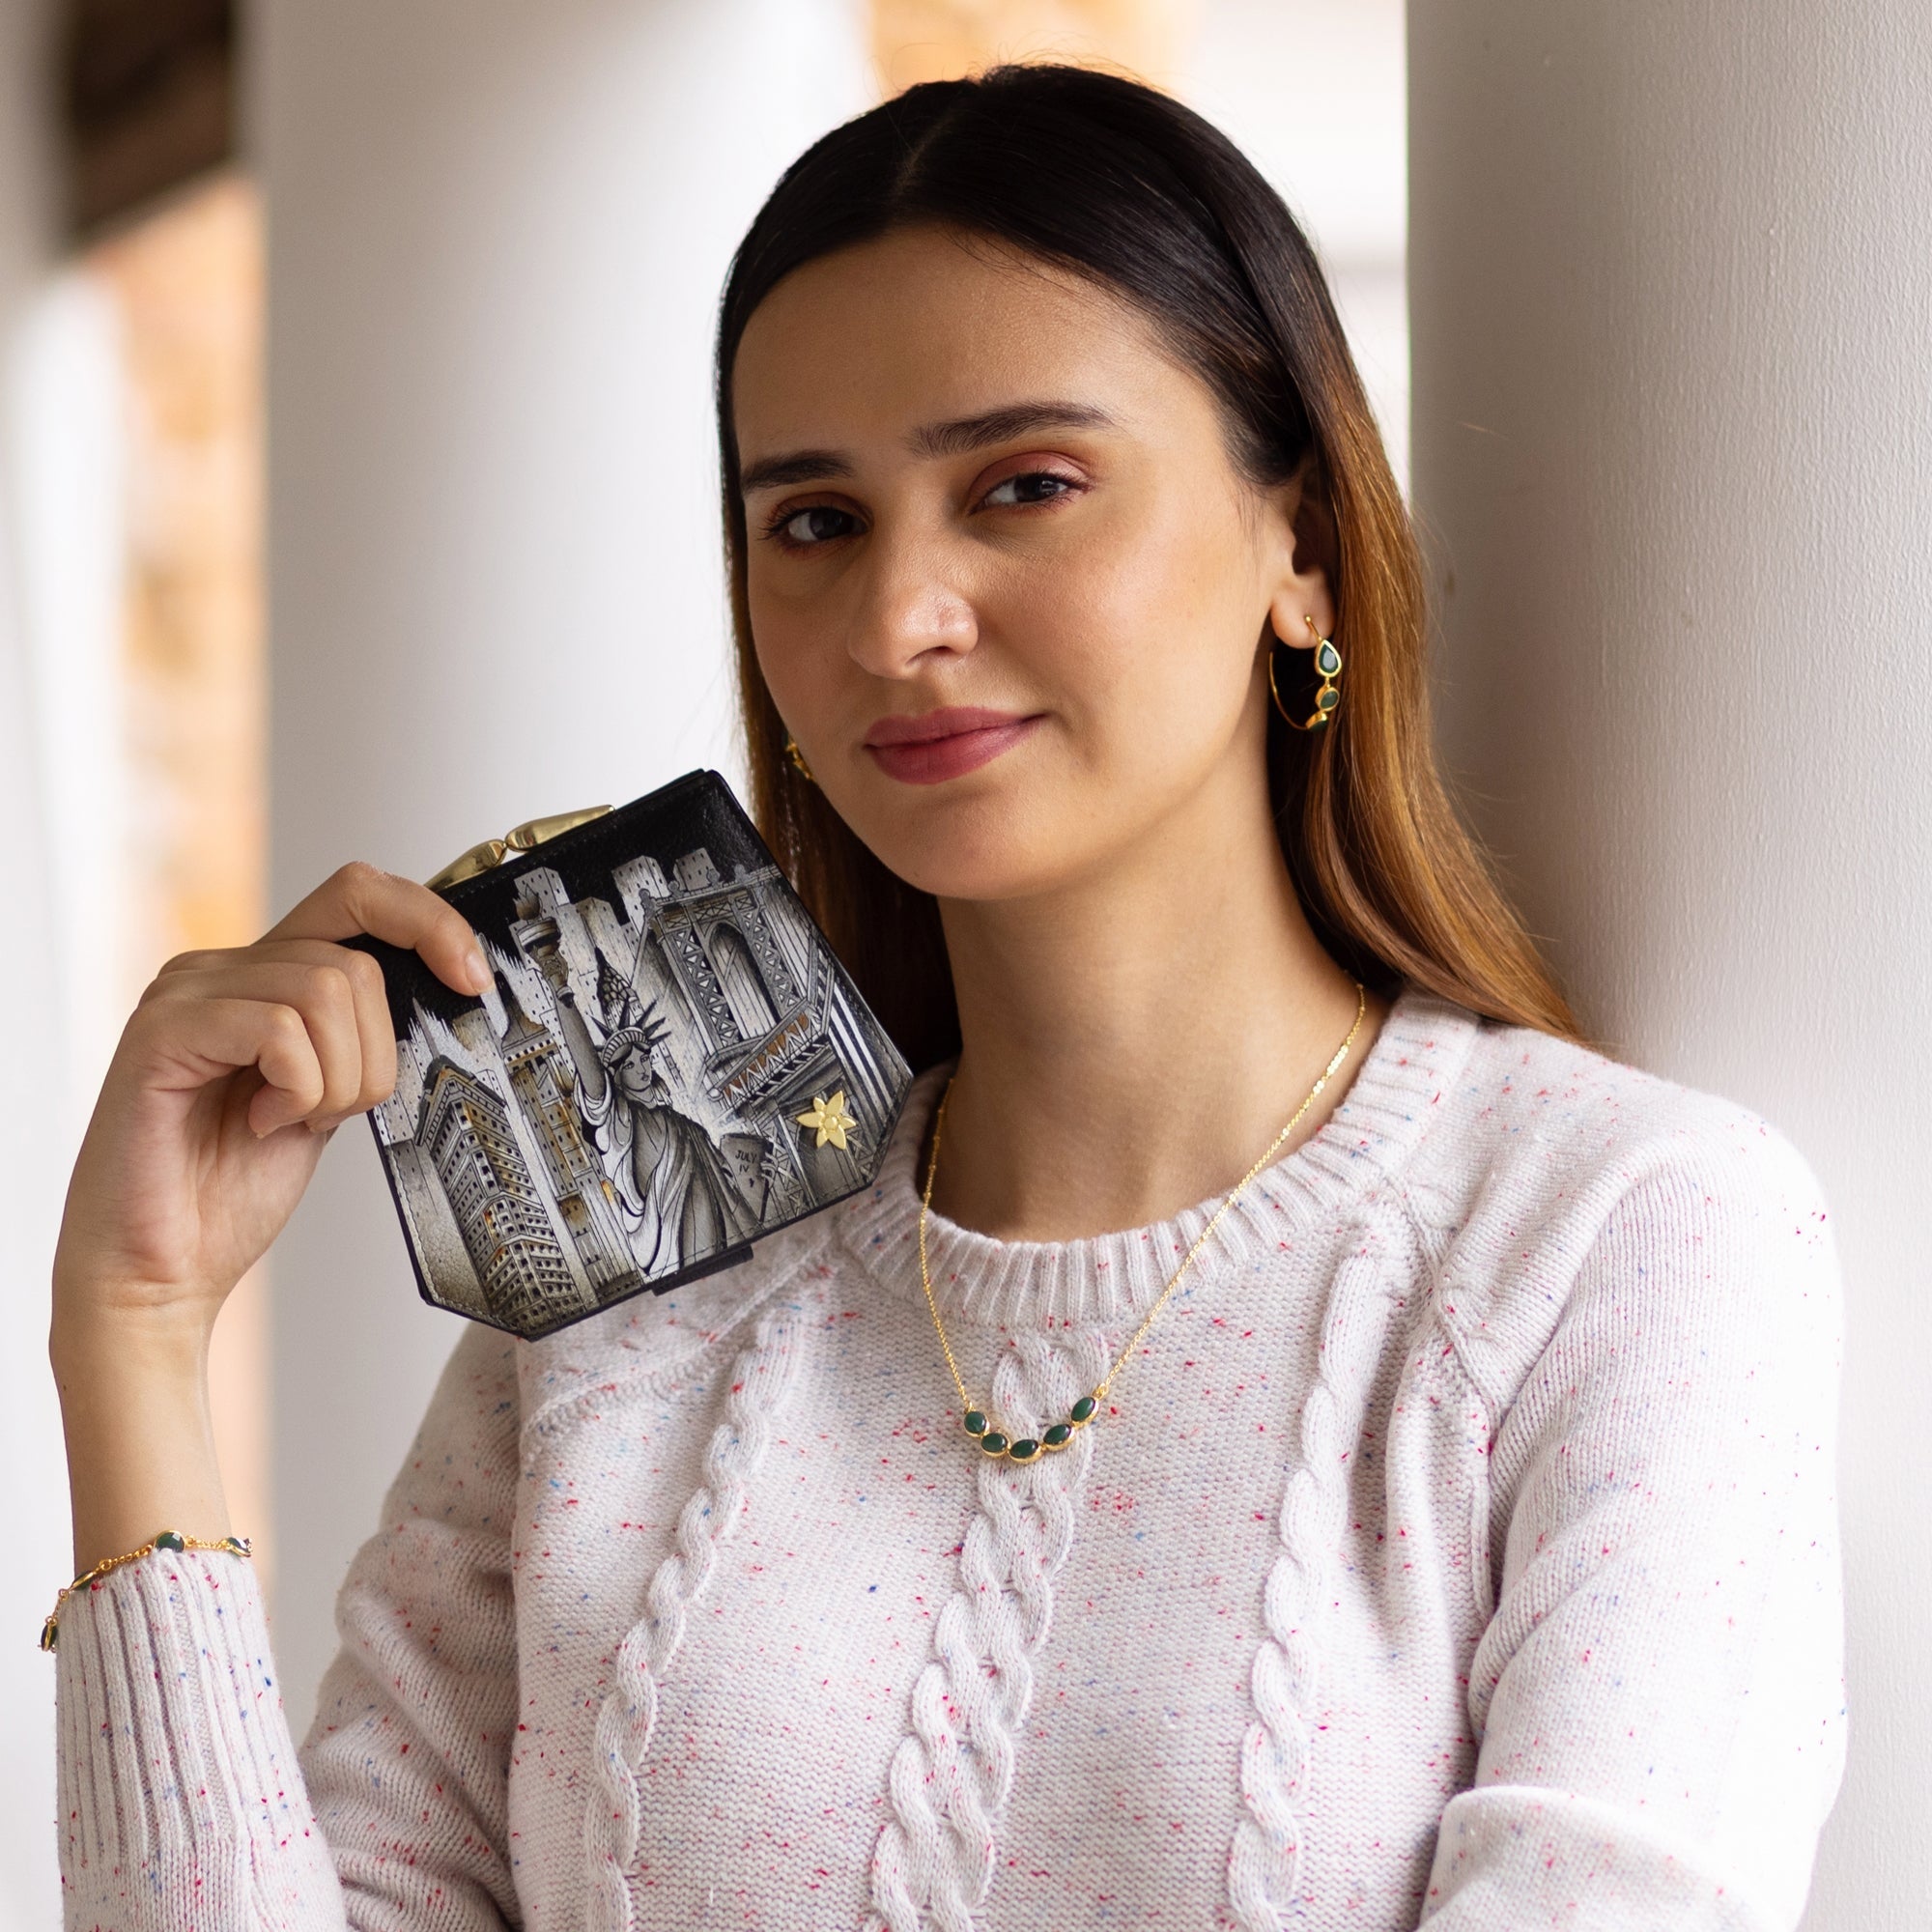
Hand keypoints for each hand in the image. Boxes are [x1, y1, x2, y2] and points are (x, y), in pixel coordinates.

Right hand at [51, 861, 491, 1343]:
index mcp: (263, 975)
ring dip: (335, 1080)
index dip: (427, 921)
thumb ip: (362, 1036)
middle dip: (372, 1057)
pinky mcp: (162, 1029)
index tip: (471, 979)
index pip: (358, 894)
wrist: (163, 1268)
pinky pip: (280, 1030)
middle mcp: (219, 968)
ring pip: (327, 991)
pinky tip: (260, 1123)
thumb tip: (448, 986)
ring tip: (285, 1121)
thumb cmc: (234, 1188)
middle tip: (329, 1114)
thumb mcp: (330, 1095)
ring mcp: (185, 991)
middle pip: (355, 963)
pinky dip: (295, 1089)